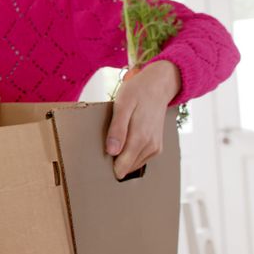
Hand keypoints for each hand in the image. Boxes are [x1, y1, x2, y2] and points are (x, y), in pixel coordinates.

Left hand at [106, 60, 180, 179]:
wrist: (158, 86)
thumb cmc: (137, 93)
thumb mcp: (121, 106)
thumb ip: (117, 129)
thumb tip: (112, 151)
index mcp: (140, 138)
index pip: (122, 166)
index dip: (107, 167)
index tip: (95, 163)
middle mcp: (150, 146)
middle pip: (127, 167)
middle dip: (113, 163)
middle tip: (100, 150)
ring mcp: (155, 147)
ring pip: (133, 165)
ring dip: (122, 159)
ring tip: (111, 143)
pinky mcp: (156, 146)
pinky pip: (140, 159)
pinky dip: (130, 155)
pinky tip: (122, 143)